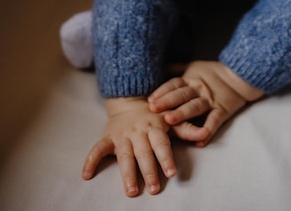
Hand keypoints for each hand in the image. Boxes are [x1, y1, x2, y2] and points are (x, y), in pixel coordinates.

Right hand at [82, 96, 205, 196]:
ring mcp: (122, 135)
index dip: (166, 157)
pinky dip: (91, 160)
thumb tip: (203, 134)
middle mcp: (138, 132)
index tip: (171, 172)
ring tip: (131, 190)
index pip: (161, 143)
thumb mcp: (170, 119)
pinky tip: (86, 175)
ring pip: (124, 155)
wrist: (130, 100)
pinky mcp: (108, 138)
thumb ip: (185, 128)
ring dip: (127, 173)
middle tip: (154, 189)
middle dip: (149, 171)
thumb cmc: (155, 114)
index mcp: (154, 127)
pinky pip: (97, 149)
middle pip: (144, 153)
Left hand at [148, 61, 263, 146]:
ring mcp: (211, 100)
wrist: (240, 75)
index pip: (174, 84)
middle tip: (153, 109)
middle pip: (182, 94)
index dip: (162, 91)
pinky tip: (199, 141)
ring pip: (195, 107)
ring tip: (169, 120)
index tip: (149, 99)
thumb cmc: (213, 72)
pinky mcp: (222, 111)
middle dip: (167, 101)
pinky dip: (208, 131)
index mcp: (191, 79)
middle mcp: (199, 89)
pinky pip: (214, 121)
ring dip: (182, 114)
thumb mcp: (193, 66)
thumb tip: (159, 68)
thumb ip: (176, 69)